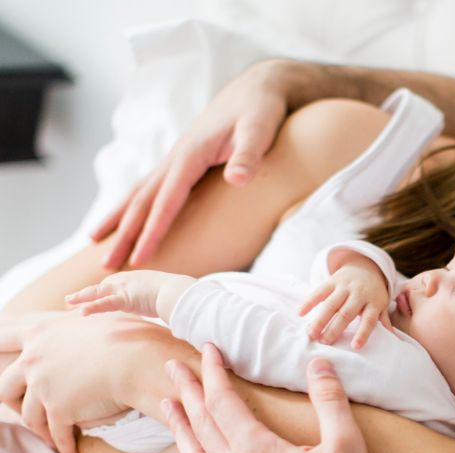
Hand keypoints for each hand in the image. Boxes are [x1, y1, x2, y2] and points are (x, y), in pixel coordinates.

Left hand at [0, 312, 134, 452]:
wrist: (139, 359)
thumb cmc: (130, 334)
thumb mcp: (98, 316)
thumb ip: (79, 319)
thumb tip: (80, 309)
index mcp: (41, 332)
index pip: (3, 337)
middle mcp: (34, 359)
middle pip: (6, 386)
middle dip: (15, 402)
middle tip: (28, 411)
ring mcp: (43, 386)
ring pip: (30, 416)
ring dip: (41, 430)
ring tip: (54, 439)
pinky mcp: (59, 409)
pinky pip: (57, 434)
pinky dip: (63, 447)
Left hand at [66, 270, 194, 321]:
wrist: (183, 293)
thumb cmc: (182, 296)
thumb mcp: (169, 296)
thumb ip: (164, 301)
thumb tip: (171, 311)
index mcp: (138, 279)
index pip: (115, 285)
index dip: (101, 291)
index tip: (91, 297)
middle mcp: (129, 280)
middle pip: (102, 287)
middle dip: (86, 294)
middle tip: (71, 300)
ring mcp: (126, 287)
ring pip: (98, 293)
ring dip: (82, 298)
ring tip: (68, 303)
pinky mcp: (126, 298)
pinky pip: (105, 304)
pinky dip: (92, 307)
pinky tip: (81, 312)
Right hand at [93, 61, 288, 269]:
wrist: (258, 88)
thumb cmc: (261, 111)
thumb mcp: (260, 130)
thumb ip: (250, 155)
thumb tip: (239, 179)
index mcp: (190, 155)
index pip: (167, 201)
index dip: (153, 232)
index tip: (140, 260)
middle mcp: (176, 157)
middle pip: (142, 200)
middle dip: (124, 234)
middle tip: (106, 267)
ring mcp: (176, 158)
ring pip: (140, 192)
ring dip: (119, 220)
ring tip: (98, 244)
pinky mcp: (183, 160)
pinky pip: (151, 188)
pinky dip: (133, 205)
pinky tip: (125, 218)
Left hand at [162, 345, 383, 452]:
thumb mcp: (347, 447)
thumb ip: (331, 401)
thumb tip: (320, 364)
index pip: (223, 403)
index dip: (213, 373)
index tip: (208, 349)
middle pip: (201, 424)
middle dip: (187, 391)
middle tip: (172, 366)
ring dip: (180, 424)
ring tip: (168, 406)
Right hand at [299, 256, 391, 347]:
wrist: (366, 266)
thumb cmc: (373, 293)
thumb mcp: (381, 304)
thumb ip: (383, 320)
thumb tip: (393, 338)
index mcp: (373, 302)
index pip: (369, 320)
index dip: (363, 333)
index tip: (355, 346)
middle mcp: (359, 294)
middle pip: (346, 313)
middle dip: (335, 328)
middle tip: (324, 342)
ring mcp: (345, 286)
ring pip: (331, 304)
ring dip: (320, 319)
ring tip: (311, 334)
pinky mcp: (333, 280)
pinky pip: (320, 291)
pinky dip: (309, 301)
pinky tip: (300, 313)